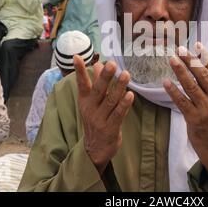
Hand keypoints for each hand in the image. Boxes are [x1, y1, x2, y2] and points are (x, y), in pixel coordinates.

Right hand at [74, 56, 133, 174]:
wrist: (95, 149)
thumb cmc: (96, 119)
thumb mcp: (92, 102)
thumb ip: (97, 82)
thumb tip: (99, 63)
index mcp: (85, 100)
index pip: (82, 83)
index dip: (80, 70)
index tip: (77, 57)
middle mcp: (91, 109)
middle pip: (98, 90)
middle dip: (105, 76)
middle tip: (112, 63)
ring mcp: (100, 119)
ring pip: (111, 100)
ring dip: (119, 87)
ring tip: (126, 74)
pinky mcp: (111, 128)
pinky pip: (118, 114)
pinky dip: (124, 104)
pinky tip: (130, 94)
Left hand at [163, 43, 207, 172]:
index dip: (204, 56)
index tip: (195, 44)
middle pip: (202, 75)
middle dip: (190, 60)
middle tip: (179, 49)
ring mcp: (206, 109)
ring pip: (191, 86)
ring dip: (180, 71)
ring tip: (171, 60)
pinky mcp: (194, 118)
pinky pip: (181, 101)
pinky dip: (173, 91)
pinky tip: (166, 82)